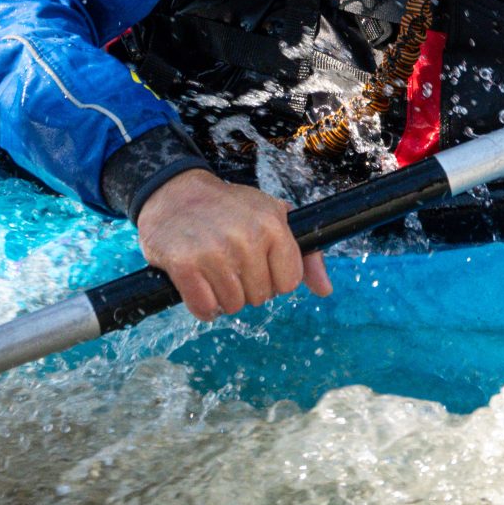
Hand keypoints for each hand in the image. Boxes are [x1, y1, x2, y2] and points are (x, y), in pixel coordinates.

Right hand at [136, 167, 331, 319]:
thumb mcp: (273, 218)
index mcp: (273, 224)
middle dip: (247, 287)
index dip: (274, 278)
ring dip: (223, 297)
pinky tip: (198, 281)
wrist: (177, 195)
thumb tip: (325, 290)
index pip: (289, 282)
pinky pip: (205, 309)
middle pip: (260, 297)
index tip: (259, 262)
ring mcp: (214, 252)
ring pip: (233, 306)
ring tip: (214, 269)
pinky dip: (202, 305)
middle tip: (231, 262)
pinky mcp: (184, 265)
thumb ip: (305, 255)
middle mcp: (246, 237)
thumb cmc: (231, 210)